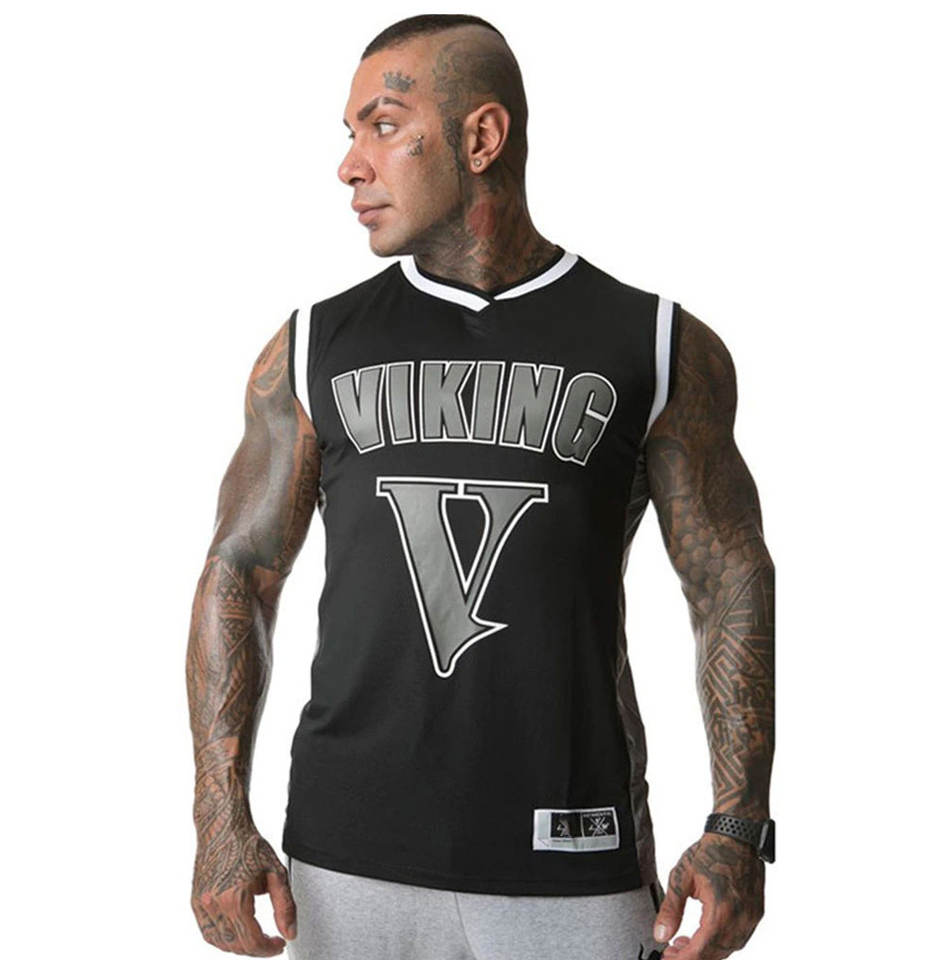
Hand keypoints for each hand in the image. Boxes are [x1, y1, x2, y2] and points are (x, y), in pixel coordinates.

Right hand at [191, 828, 296, 955]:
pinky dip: (222, 939)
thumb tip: (290, 932)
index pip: (251, 941)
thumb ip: (285, 906)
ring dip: (239, 947)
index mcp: (234, 898)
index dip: (268, 949)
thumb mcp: (276, 873)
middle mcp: (213, 904)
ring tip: (256, 939)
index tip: (279, 944)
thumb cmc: (249, 844)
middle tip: (272, 942)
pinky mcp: (195, 900)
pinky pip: (207, 931)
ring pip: (219, 942)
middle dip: (256, 949)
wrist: (223, 826)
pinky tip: (236, 932)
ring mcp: (201, 904)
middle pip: (236, 945)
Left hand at [653, 833, 763, 958]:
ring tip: (684, 943)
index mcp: (721, 911)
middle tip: (671, 952)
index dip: (682, 959)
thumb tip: (661, 935)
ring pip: (728, 949)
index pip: (701, 951)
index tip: (667, 959)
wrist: (737, 835)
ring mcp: (751, 917)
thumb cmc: (710, 851)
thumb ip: (671, 909)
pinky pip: (738, 938)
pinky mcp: (755, 913)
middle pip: (715, 954)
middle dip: (692, 957)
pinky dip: (720, 942)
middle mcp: (741, 919)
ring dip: (706, 952)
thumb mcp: (682, 877)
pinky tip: (704, 935)